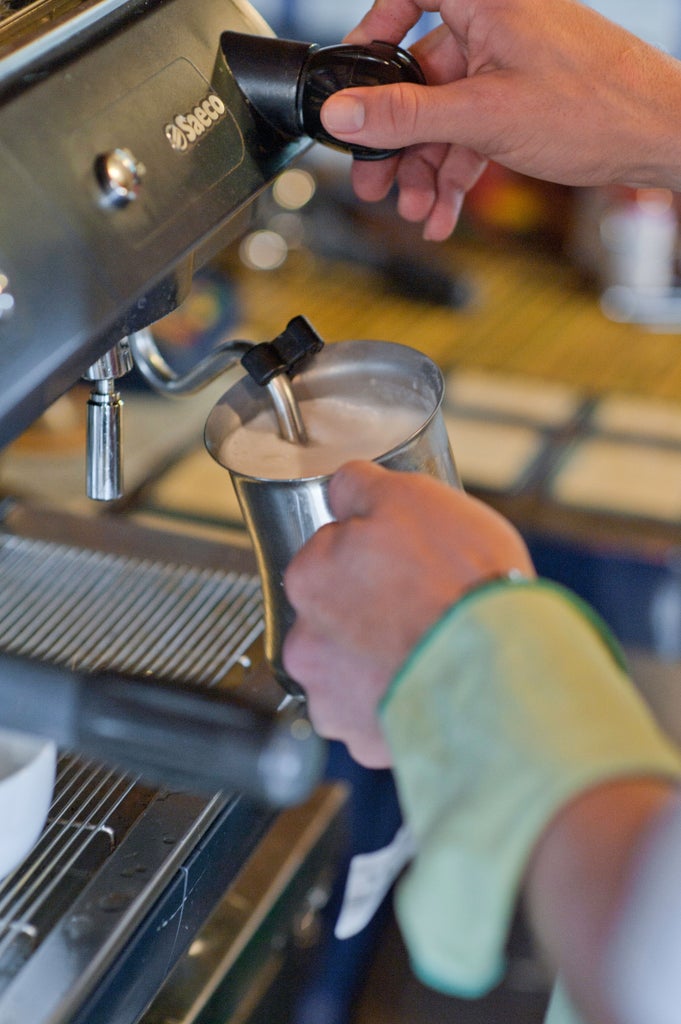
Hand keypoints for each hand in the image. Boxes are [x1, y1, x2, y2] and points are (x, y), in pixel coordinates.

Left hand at [282, 461, 534, 765]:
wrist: (501, 669)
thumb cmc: (458, 582)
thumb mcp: (412, 498)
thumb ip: (360, 486)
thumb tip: (342, 485)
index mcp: (308, 579)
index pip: (328, 554)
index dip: (371, 555)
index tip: (403, 563)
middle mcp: (305, 646)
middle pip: (336, 617)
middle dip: (369, 611)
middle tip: (422, 606)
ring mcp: (333, 700)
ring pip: (353, 671)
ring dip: (381, 661)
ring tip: (432, 649)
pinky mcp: (365, 742)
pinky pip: (379, 715)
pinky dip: (401, 702)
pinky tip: (433, 684)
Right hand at [321, 0, 680, 239]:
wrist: (658, 139)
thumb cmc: (596, 107)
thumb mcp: (482, 114)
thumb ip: (406, 115)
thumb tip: (343, 113)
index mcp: (486, 0)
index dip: (374, 30)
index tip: (356, 80)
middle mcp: (495, 25)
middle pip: (421, 75)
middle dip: (396, 137)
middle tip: (374, 178)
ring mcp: (508, 66)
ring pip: (444, 116)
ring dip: (426, 169)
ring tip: (416, 209)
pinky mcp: (520, 103)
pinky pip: (471, 136)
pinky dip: (456, 175)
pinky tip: (443, 212)